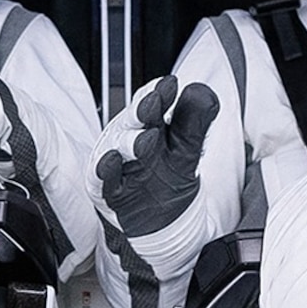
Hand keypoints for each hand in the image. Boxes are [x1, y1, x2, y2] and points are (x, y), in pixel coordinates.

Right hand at [96, 77, 218, 238]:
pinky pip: (103, 179)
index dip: (161, 93)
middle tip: (154, 101)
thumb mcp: (188, 149)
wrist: (163, 223)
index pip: (154, 103)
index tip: (170, 84)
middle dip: (143, 110)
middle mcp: (132, 140)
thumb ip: (196, 120)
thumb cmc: (170, 179)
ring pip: (119, 148)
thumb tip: (202, 90)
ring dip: (130, 141)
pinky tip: (111, 160)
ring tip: (145, 138)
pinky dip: (106, 170)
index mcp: (151, 125)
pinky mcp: (110, 191)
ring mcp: (119, 164)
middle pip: (134, 121)